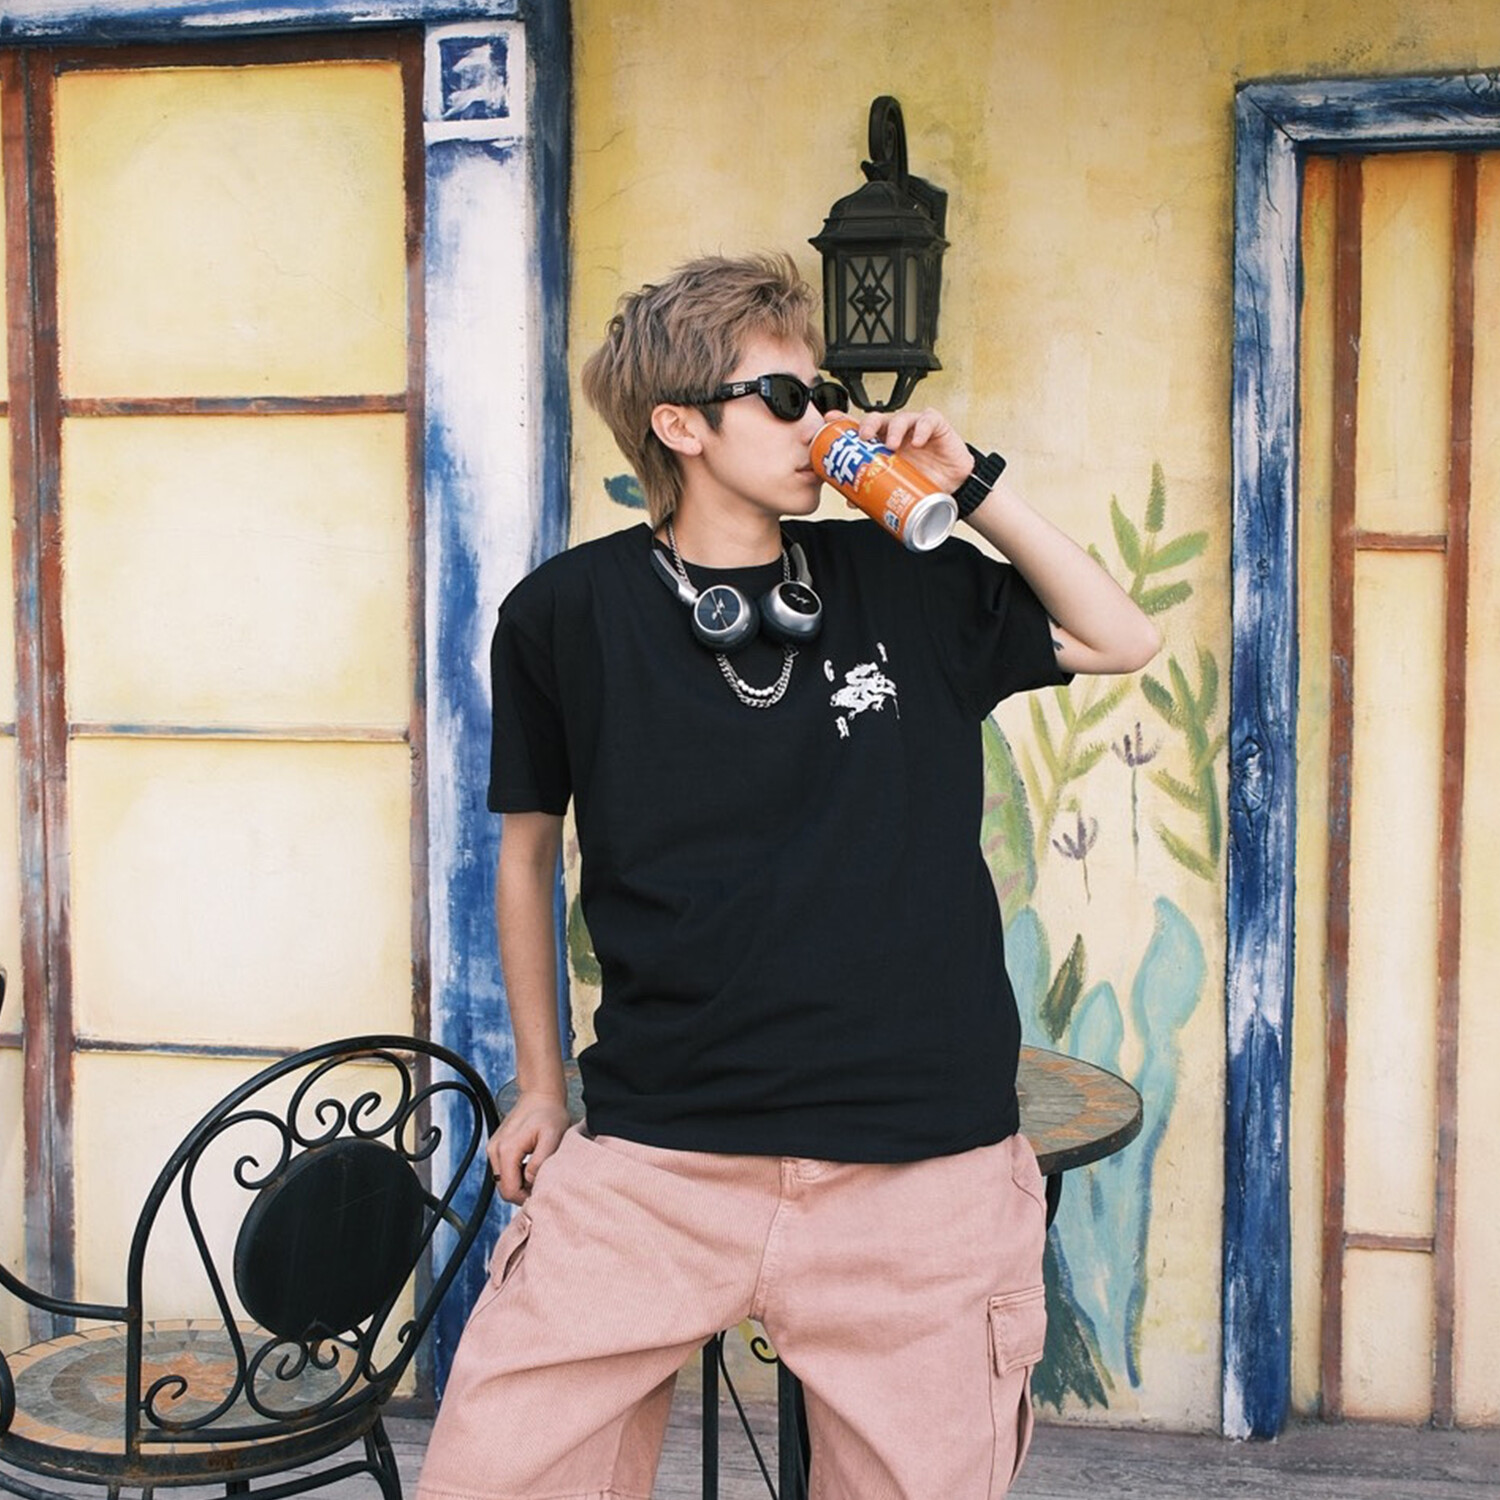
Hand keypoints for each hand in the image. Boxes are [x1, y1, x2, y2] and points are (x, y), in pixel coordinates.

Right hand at [488, 1090, 572, 1203]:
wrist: (539, 1095)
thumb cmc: (549, 1114)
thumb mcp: (552, 1137)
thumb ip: (540, 1161)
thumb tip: (529, 1180)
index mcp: (507, 1150)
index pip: (509, 1191)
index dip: (526, 1198)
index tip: (542, 1192)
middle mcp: (495, 1151)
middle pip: (504, 1188)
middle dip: (522, 1192)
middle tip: (542, 1182)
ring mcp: (493, 1149)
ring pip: (503, 1181)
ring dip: (519, 1182)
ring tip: (537, 1170)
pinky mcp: (496, 1147)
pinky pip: (503, 1170)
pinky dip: (516, 1173)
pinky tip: (530, 1163)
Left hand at [852, 406, 974, 494]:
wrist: (953, 487)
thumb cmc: (923, 481)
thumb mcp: (895, 487)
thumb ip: (874, 491)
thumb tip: (850, 500)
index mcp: (882, 443)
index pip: (860, 428)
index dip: (844, 421)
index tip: (829, 419)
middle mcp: (896, 432)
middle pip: (877, 418)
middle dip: (867, 424)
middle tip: (863, 437)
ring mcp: (915, 427)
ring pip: (900, 417)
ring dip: (894, 429)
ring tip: (892, 445)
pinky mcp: (936, 426)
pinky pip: (928, 420)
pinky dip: (922, 429)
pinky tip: (918, 441)